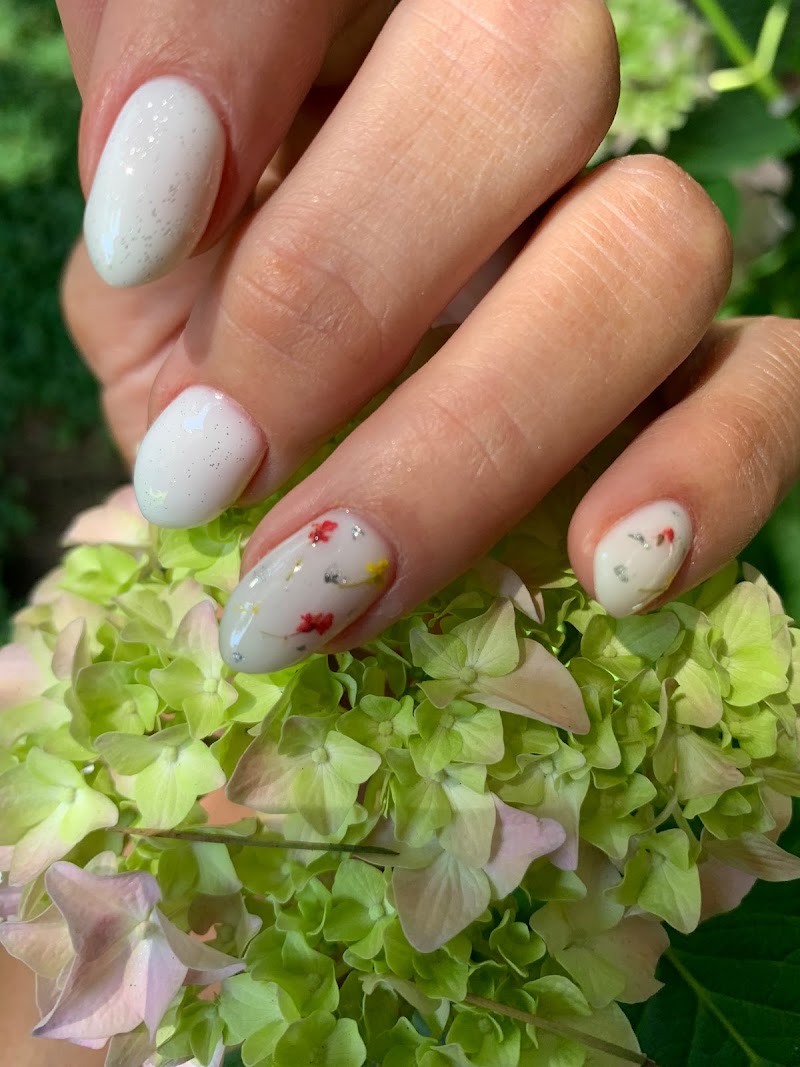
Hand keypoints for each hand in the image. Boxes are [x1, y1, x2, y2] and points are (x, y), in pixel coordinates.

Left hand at [59, 0, 799, 674]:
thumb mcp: (143, 276)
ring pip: (655, 249)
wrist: (294, 406)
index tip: (139, 229)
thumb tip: (165, 264)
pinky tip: (613, 573)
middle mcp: (519, 92)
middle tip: (212, 464)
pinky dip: (714, 475)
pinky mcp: (716, 357)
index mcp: (359, 24)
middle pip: (522, 80)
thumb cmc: (211, 314)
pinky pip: (779, 382)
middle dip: (342, 289)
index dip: (223, 54)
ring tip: (324, 578)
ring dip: (473, 441)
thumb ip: (141, 259)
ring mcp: (626, 221)